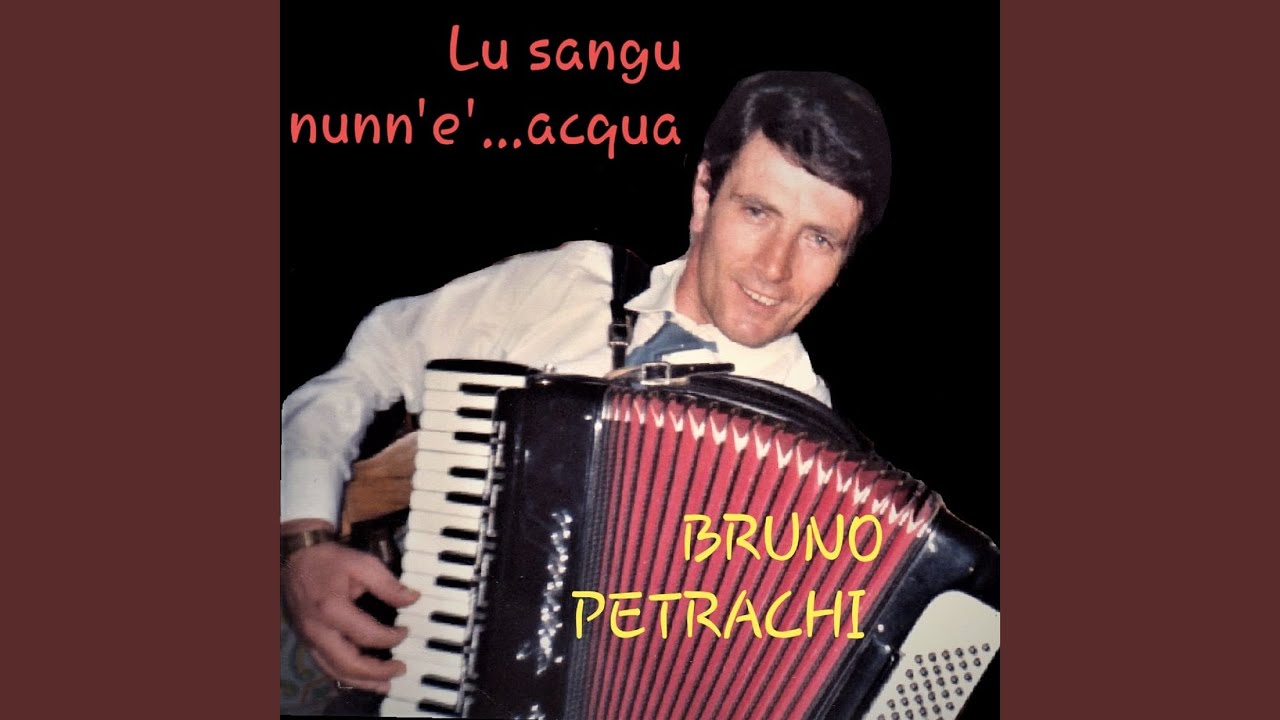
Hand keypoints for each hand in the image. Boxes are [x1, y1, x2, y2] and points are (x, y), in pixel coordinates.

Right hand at [282, 528, 420, 692]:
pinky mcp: (307, 643)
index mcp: (331, 610)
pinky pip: (327, 666)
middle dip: (377, 672)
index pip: (367, 635)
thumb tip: (413, 599)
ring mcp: (309, 640)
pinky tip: (362, 678)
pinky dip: (347, 676)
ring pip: (335, 672)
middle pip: (348, 664)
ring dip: (362, 682)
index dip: (391, 638)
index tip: (406, 631)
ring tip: (385, 685)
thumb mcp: (362, 564)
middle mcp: (317, 631)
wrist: (293, 559)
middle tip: (401, 669)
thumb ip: (387, 584)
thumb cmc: (328, 560)